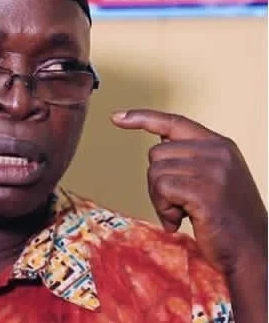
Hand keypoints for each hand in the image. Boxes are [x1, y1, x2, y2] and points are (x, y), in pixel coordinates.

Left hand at [112, 109, 266, 273]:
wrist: (251, 251)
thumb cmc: (227, 219)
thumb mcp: (215, 177)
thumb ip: (190, 158)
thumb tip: (158, 146)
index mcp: (220, 144)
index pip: (174, 122)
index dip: (142, 117)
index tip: (116, 117)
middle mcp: (217, 152)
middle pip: (155, 153)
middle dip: (157, 182)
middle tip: (177, 204)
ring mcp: (212, 170)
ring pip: (155, 172)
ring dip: (160, 199)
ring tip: (182, 213)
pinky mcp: (203, 191)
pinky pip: (161, 190)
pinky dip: (163, 209)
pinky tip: (179, 221)